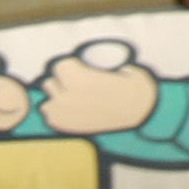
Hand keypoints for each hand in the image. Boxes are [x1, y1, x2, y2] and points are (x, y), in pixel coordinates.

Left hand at [36, 45, 160, 136]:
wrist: (141, 114)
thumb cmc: (134, 88)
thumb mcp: (121, 68)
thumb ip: (101, 64)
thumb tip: (96, 61)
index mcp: (81, 80)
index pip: (59, 66)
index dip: (70, 66)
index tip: (78, 67)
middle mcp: (69, 97)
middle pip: (49, 83)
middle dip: (61, 83)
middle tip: (76, 85)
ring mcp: (65, 114)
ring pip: (47, 102)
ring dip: (56, 99)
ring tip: (72, 99)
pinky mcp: (66, 127)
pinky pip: (50, 117)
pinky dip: (57, 114)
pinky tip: (71, 111)